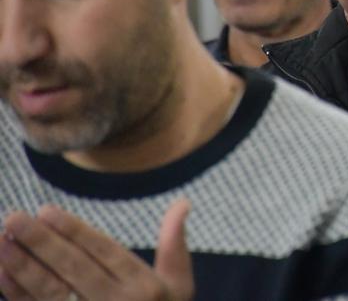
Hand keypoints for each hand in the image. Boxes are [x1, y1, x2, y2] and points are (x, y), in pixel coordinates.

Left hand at [0, 199, 193, 300]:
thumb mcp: (178, 287)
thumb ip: (174, 245)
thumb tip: (182, 203)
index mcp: (144, 288)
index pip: (104, 252)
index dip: (74, 230)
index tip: (46, 210)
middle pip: (73, 269)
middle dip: (42, 242)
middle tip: (14, 218)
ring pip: (50, 292)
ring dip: (22, 267)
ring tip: (2, 242)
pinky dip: (15, 294)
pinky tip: (2, 273)